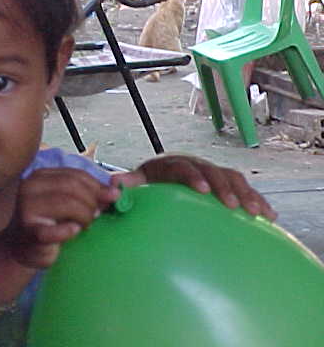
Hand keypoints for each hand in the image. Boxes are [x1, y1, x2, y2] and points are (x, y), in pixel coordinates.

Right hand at [1, 168, 119, 269]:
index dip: (97, 187)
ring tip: (84, 226)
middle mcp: (30, 187)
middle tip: (95, 218)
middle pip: (73, 187)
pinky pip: (56, 229)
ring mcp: (27, 208)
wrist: (22, 250)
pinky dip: (69, 231)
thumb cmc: (49, 224)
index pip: (76, 175)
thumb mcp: (69, 203)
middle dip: (91, 203)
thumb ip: (91, 194)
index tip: (110, 199)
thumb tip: (120, 190)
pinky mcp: (29, 231)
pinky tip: (73, 232)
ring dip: (84, 216)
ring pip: (67, 203)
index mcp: (40, 176)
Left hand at [109, 154, 276, 220]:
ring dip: (246, 194)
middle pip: (213, 172)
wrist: (163, 175)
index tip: (202, 191)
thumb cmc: (150, 182)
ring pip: (233, 179)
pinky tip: (271, 217)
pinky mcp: (226, 184)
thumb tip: (112, 184)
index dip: (193, 177)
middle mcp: (197, 165)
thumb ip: (127, 184)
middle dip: (223, 187)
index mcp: (173, 164)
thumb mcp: (138, 182)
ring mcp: (214, 173)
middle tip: (230, 205)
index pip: (183, 167)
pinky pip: (245, 190)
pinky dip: (258, 201)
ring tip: (256, 213)